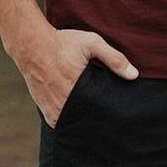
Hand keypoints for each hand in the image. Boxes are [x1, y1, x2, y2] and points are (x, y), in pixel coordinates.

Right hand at [13, 26, 137, 127]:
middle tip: (107, 109)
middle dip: (98, 116)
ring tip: (94, 111)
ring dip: (84, 119)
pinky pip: (62, 123)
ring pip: (75, 123)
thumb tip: (134, 75)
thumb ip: (114, 58)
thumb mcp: (92, 44)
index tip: (117, 108)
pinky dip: (71, 118)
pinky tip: (80, 110)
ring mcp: (53, 110)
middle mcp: (64, 104)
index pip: (100, 110)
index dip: (109, 109)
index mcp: (78, 89)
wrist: (32, 45)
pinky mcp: (45, 112)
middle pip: (88, 119)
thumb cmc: (64, 43)